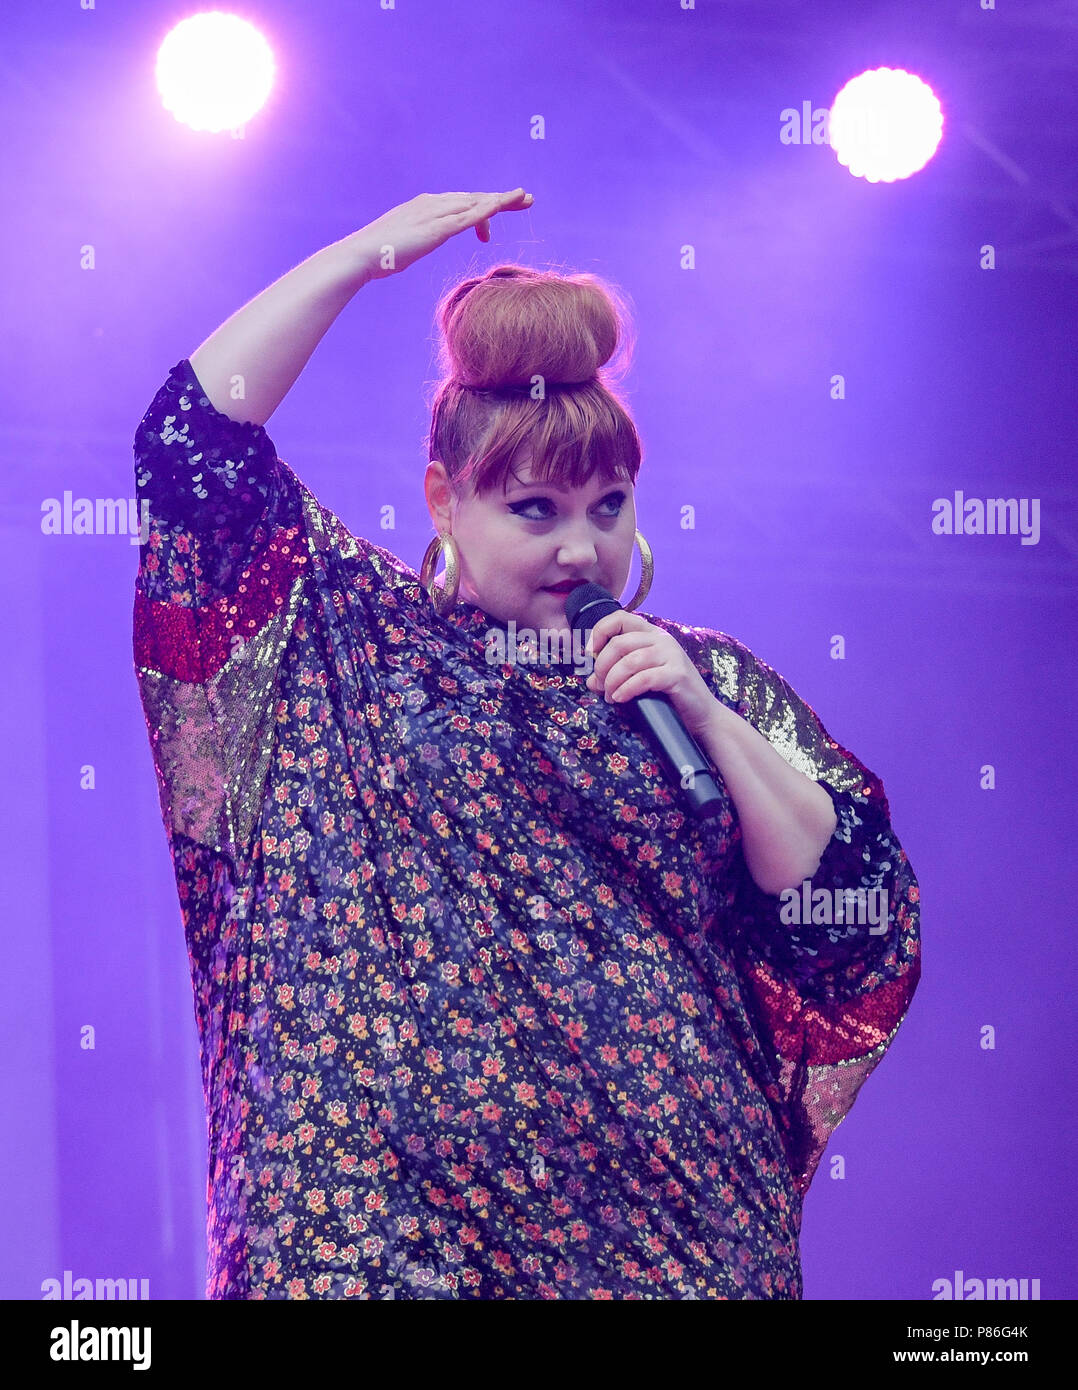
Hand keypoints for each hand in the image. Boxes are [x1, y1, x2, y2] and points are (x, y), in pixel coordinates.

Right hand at [356, 188, 533, 280]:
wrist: (360, 255)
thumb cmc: (378, 256)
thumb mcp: (403, 246)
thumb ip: (413, 242)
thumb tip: (411, 248)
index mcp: (425, 207)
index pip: (461, 203)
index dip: (484, 206)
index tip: (501, 213)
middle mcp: (432, 203)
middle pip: (474, 198)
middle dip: (501, 198)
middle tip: (526, 199)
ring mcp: (434, 214)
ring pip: (475, 202)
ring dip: (502, 200)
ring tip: (525, 200)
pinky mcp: (436, 229)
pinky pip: (467, 216)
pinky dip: (487, 209)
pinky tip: (503, 206)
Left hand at [584, 610, 719, 739]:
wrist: (701, 714)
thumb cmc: (668, 695)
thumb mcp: (638, 680)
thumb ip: (615, 676)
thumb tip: (590, 680)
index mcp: (651, 634)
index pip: (619, 618)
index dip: (599, 632)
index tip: (591, 654)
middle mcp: (662, 639)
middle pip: (619, 643)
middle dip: (602, 666)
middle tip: (600, 685)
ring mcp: (672, 655)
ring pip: (629, 661)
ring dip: (612, 681)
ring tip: (610, 696)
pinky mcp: (677, 674)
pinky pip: (644, 678)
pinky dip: (626, 689)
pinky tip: (620, 698)